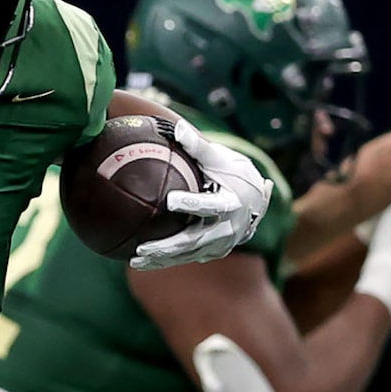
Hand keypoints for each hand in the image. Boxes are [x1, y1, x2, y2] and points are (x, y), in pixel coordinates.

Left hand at [130, 122, 272, 269]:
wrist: (256, 201)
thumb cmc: (234, 175)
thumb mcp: (220, 159)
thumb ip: (198, 146)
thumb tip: (176, 128)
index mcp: (231, 203)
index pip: (210, 204)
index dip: (192, 202)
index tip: (170, 200)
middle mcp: (227, 229)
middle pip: (194, 240)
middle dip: (167, 246)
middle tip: (141, 248)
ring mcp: (221, 244)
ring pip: (187, 255)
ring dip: (161, 260)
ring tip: (134, 262)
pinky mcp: (213, 252)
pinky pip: (187, 258)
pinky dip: (166, 262)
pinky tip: (143, 264)